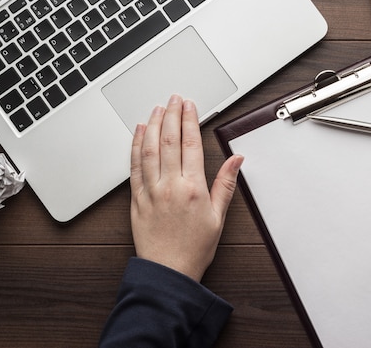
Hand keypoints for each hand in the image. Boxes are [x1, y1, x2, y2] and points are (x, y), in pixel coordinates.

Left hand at [129, 95, 242, 280]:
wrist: (168, 271)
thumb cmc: (194, 247)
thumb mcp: (218, 216)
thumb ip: (226, 184)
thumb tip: (236, 159)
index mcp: (192, 188)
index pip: (191, 145)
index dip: (190, 120)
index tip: (189, 105)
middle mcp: (170, 186)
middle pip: (169, 141)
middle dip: (172, 115)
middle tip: (174, 98)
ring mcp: (150, 191)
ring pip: (149, 150)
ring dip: (153, 125)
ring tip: (157, 108)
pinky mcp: (136, 199)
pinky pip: (134, 167)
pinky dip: (136, 147)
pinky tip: (139, 133)